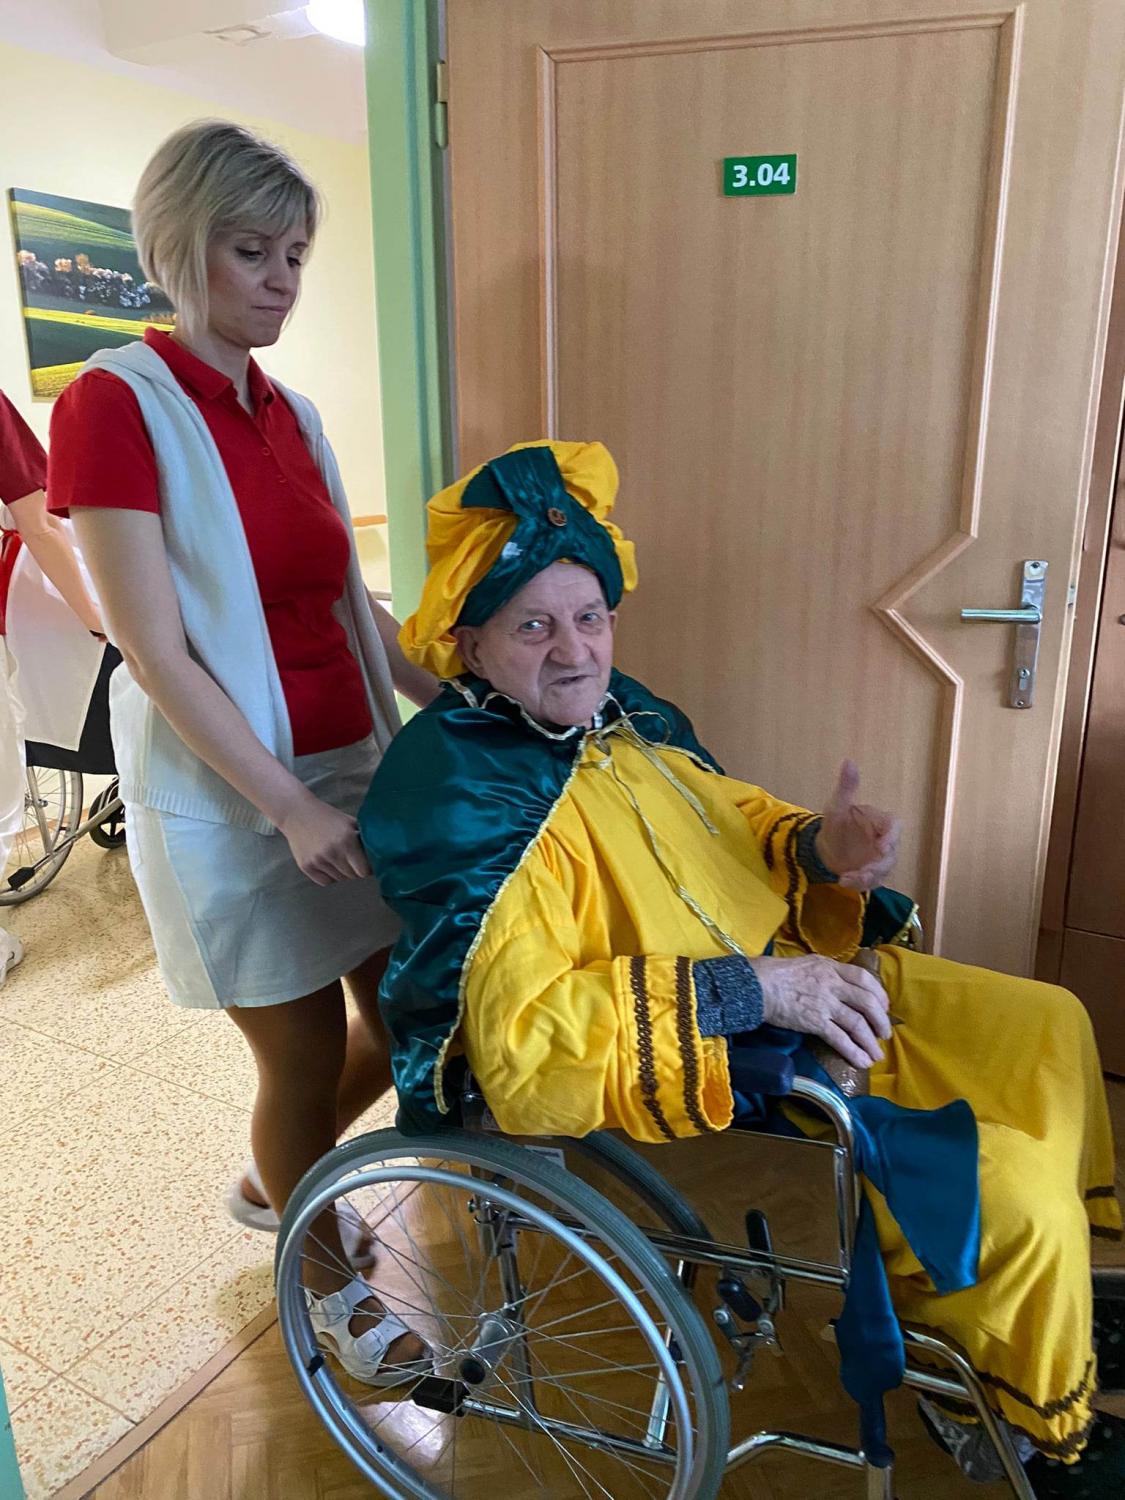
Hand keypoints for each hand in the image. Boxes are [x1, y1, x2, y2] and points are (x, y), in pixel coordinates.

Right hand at [277, 791, 370, 886]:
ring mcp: (318, 861)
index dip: (368, 867)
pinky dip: (329, 875)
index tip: (366, 862)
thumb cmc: (328, 817)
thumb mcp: (350, 822)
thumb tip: (381, 855)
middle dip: (355, 869)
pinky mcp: (306, 867)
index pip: (365, 870)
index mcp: (348, 840)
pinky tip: (327, 862)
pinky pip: (325, 881)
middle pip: (353, 876)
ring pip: (340, 879)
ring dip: (342, 871)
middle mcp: (333, 852)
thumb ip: (364, 839)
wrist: (297, 813)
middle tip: (351, 857)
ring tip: (337, 856)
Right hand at [751, 954, 890, 1068]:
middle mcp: (832, 984)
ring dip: (870, 1042)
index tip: (883, 1006)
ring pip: (858, 1023)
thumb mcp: (807, 964)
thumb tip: (840, 986)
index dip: (879, 993)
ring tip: (876, 1055)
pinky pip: (841, 1039)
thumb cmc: (776, 974)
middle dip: (881, 1021)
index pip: (864, 977)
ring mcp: (825, 1003)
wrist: (757, 986)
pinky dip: (854, 1052)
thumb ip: (826, 973)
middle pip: (868, 1002)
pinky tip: (861, 1061)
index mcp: (830, 967)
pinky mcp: (815, 1022)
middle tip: (884, 1034)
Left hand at [816, 760, 901, 889]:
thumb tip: (848, 761)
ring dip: (867, 877)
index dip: (891, 838)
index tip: (881, 848)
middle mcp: (886, 842)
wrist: (826, 848)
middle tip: (862, 872)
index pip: (894, 827)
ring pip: (883, 872)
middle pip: (891, 855)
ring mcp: (882, 860)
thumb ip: (846, 787)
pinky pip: (873, 882)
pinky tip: (843, 880)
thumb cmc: (835, 824)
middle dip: (877, 866)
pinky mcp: (874, 875)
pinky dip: (859, 884)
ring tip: (845, 878)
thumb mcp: (836, 806)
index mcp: (882, 822)